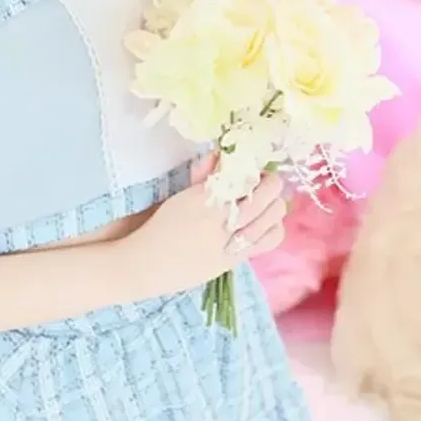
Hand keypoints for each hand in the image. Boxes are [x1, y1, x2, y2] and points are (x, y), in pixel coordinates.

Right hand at [120, 156, 286, 300]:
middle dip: (269, 181)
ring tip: (268, 198)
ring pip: (269, 218)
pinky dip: (273, 227)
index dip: (251, 167)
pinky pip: (266, 241)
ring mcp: (228, 243)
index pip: (240, 177)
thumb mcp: (180, 196)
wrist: (146, 265)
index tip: (251, 164)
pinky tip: (267, 221)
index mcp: (201, 199)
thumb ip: (204, 175)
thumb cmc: (159, 226)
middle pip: (261, 195)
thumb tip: (223, 155)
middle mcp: (218, 220)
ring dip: (274, 202)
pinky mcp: (232, 260)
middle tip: (264, 178)